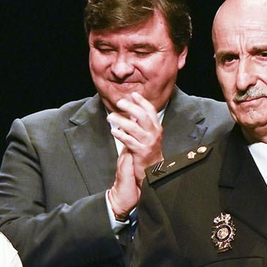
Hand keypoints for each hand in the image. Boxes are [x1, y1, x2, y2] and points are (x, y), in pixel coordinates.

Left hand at [106, 92, 163, 217]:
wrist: (152, 171)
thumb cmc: (147, 152)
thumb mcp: (146, 136)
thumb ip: (140, 124)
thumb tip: (131, 111)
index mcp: (156, 128)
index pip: (150, 111)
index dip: (142, 101)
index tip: (133, 94)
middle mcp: (154, 134)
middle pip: (143, 116)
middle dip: (131, 107)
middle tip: (120, 102)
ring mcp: (148, 143)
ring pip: (134, 127)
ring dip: (121, 120)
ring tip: (110, 116)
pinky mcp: (141, 152)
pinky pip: (128, 141)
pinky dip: (120, 134)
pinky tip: (114, 131)